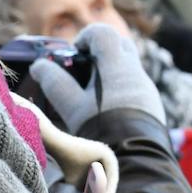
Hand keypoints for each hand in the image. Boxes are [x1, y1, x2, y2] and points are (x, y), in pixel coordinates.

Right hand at [30, 24, 164, 130]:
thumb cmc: (102, 129)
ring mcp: (147, 89)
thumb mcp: (72, 106)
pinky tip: (106, 109)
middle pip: (120, 46)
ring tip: (91, 95)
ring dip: (109, 73)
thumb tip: (40, 66)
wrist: (137, 158)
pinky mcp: (151, 104)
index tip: (75, 55)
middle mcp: (137, 73)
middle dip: (100, 53)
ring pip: (128, 68)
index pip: (104, 34)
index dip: (86, 37)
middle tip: (82, 72)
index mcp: (119, 66)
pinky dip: (119, 89)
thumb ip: (55, 83)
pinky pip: (134, 86)